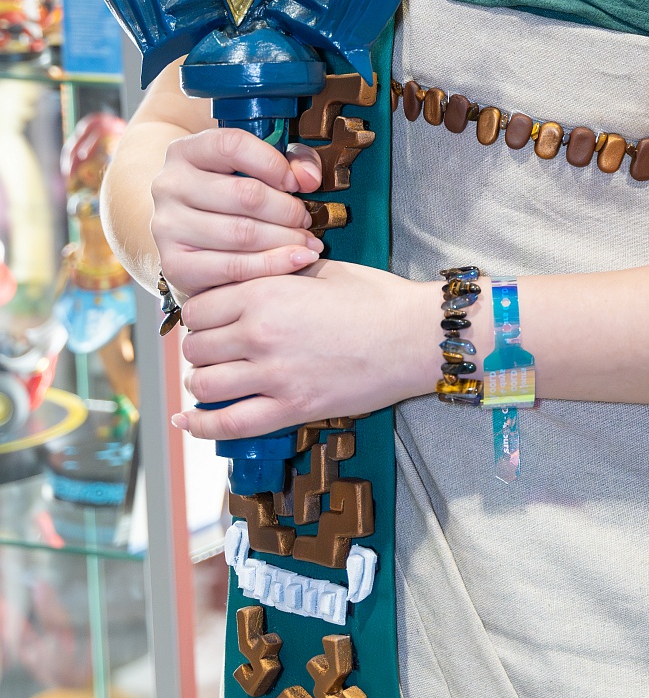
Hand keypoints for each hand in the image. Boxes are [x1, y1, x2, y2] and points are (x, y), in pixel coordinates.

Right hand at [151, 127, 324, 299]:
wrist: (191, 241)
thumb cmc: (230, 198)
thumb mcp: (258, 166)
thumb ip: (292, 160)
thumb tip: (308, 178)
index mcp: (186, 151)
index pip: (232, 145)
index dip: (273, 163)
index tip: (296, 183)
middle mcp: (170, 185)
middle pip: (245, 194)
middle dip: (287, 210)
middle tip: (306, 220)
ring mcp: (168, 226)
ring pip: (242, 233)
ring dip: (286, 240)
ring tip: (307, 243)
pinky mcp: (175, 264)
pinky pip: (234, 267)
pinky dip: (273, 265)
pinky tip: (296, 261)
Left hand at [173, 257, 441, 437]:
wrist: (414, 337)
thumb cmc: (377, 298)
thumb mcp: (322, 270)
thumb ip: (276, 274)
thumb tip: (251, 279)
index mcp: (265, 293)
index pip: (199, 309)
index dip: (200, 316)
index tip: (210, 322)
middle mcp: (259, 334)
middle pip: (196, 348)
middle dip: (200, 349)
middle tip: (216, 350)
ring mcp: (273, 375)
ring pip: (204, 385)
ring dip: (201, 383)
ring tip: (211, 380)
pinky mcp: (291, 408)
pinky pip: (230, 425)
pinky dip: (200, 427)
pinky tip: (186, 422)